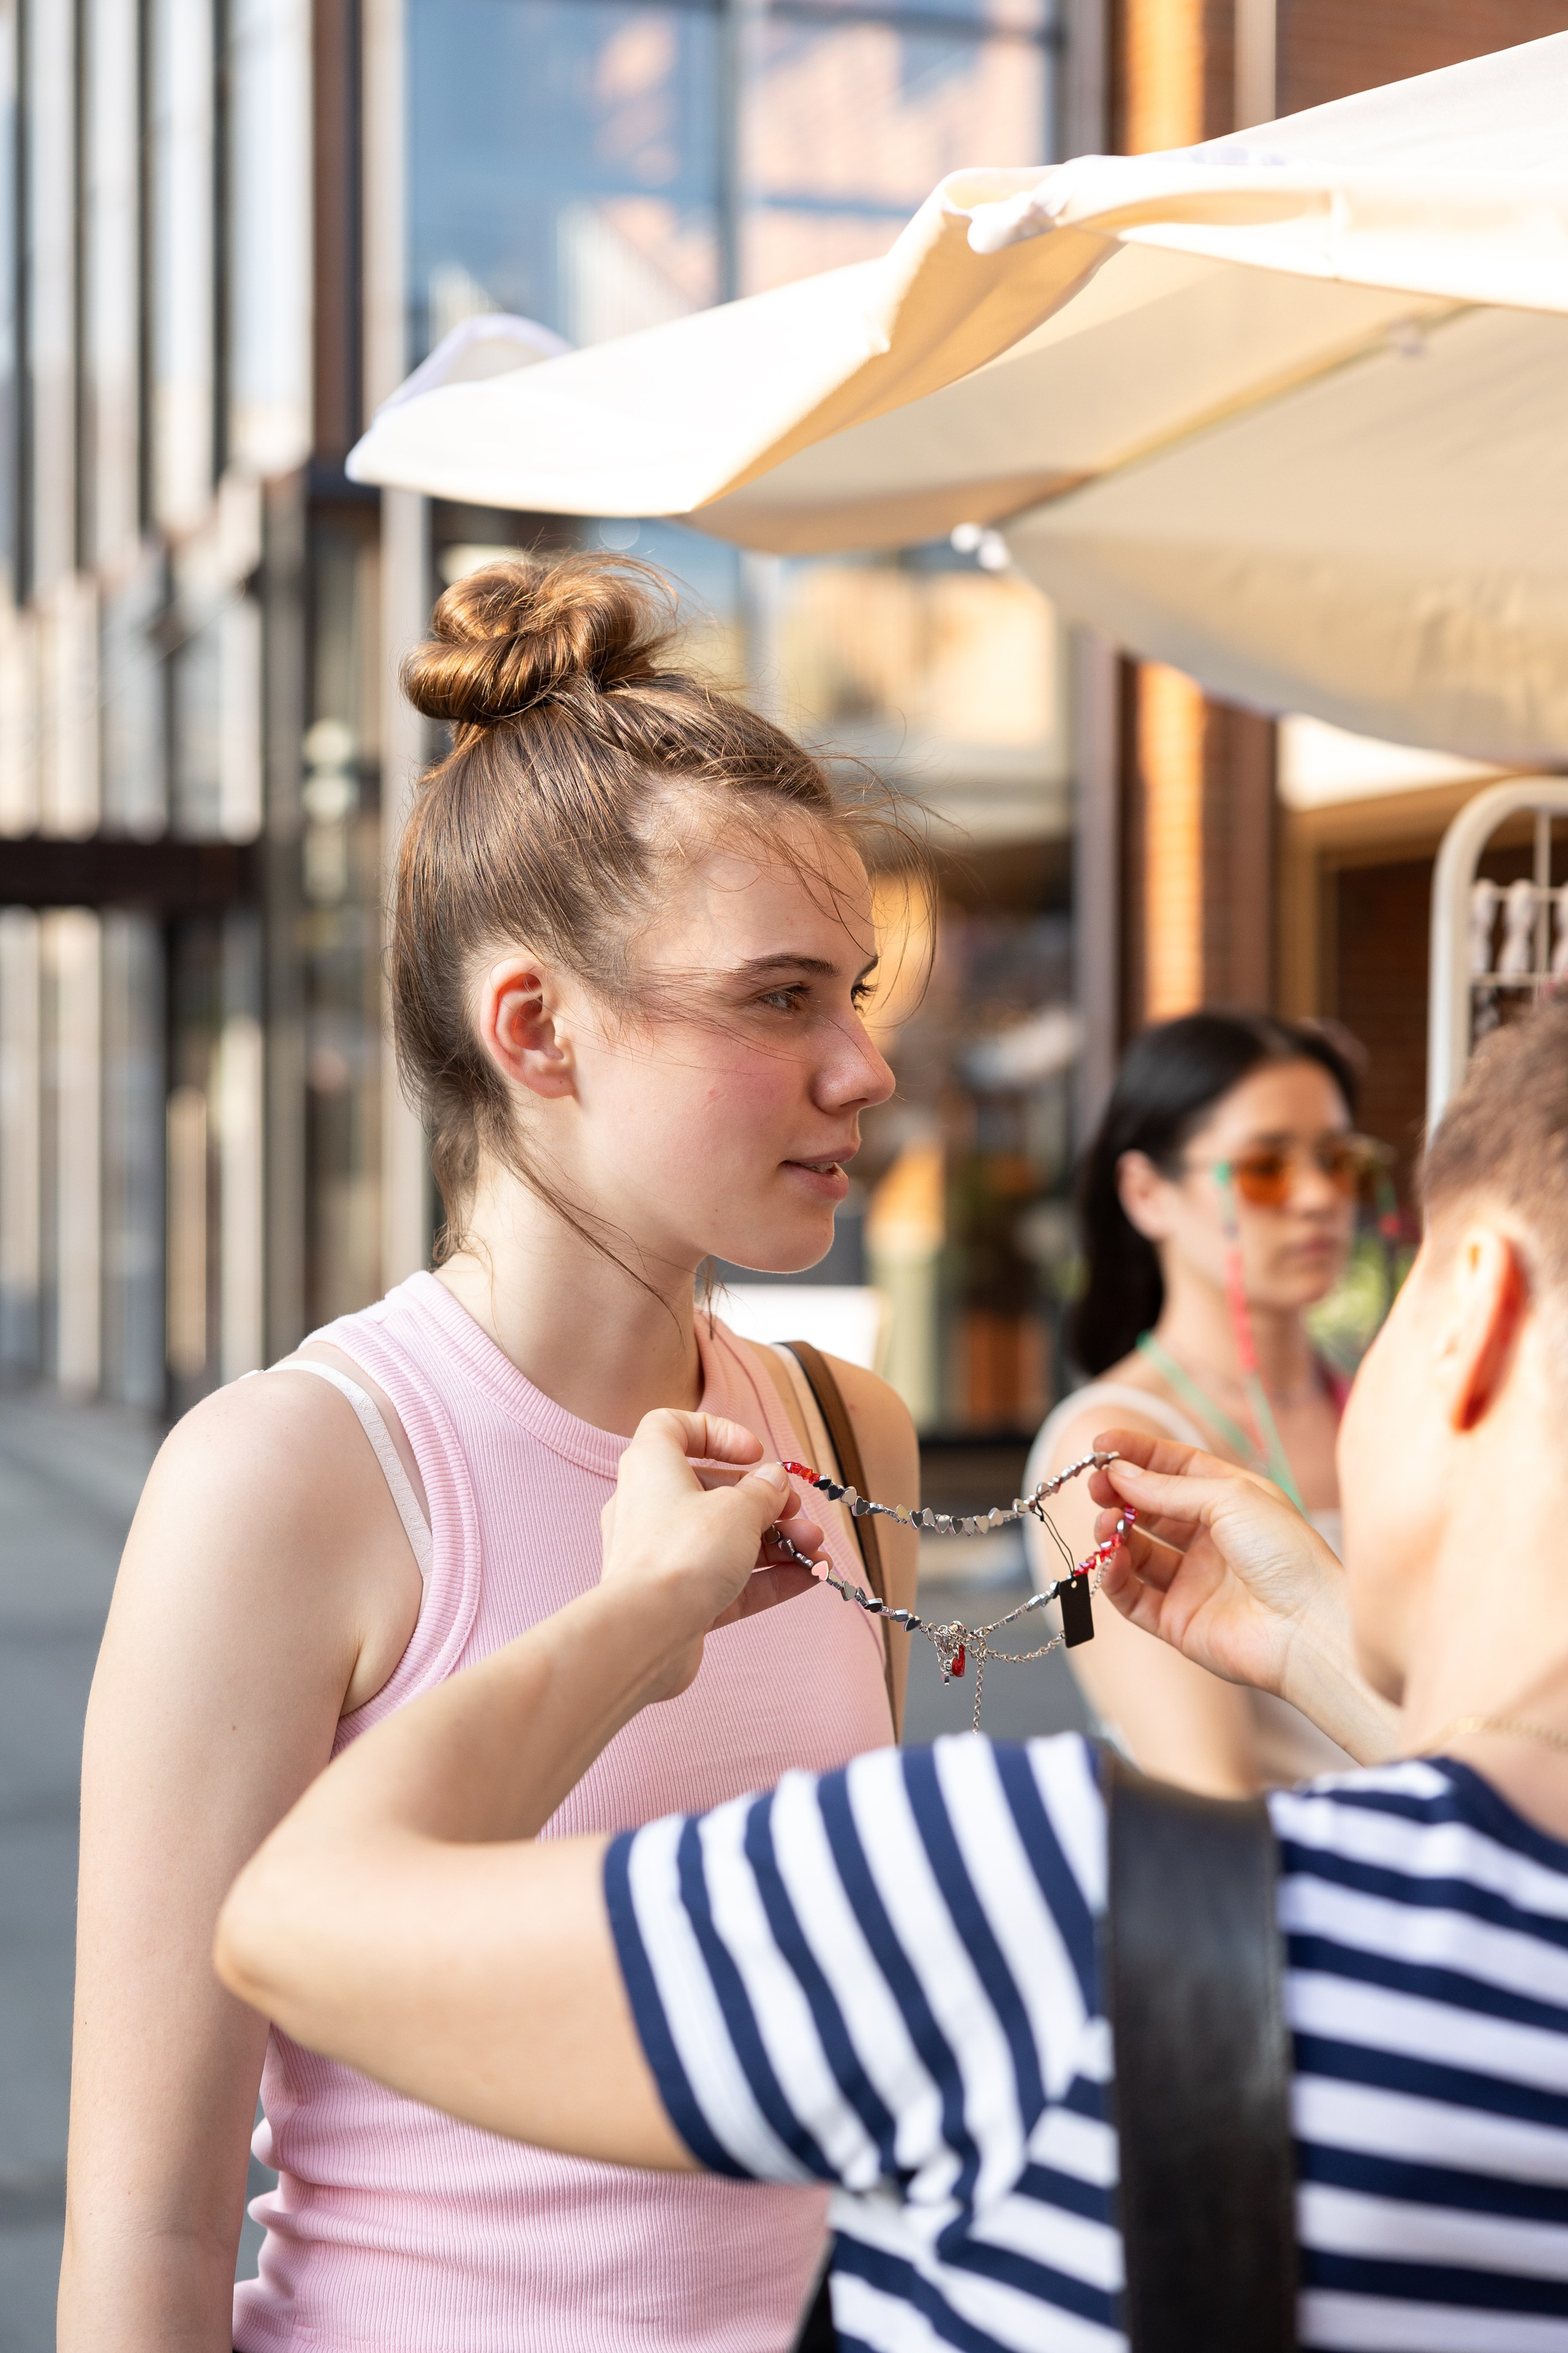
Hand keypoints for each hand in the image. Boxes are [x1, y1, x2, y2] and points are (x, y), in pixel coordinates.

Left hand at [599, 1410, 822, 1699]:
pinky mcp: (679, 1600)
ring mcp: (664, 1557)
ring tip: (817, 1550)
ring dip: (777, 1542)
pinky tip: (812, 1576)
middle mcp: (651, 1508)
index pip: (672, 1428)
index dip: (716, 1432)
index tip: (754, 1453)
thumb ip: (763, 1491)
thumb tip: (773, 1481)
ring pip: (727, 1540)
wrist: (647, 1633)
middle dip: (766, 1502)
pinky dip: (769, 1577)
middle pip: (713, 1492)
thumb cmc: (682, 1553)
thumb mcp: (738, 1508)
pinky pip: (730, 1580)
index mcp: (651, 1468)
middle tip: (797, 1512)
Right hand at [1087, 1428, 1345, 1704]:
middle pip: (1150, 1508)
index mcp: (1231, 1502)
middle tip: (1095, 1484)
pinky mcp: (1177, 1621)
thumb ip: (1170, 1487)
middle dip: (1119, 1492)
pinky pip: (1133, 1595)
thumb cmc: (1287, 1555)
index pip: (1174, 1469)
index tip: (1100, 1445)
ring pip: (1136, 1551)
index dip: (1137, 1454)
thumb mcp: (1231, 1498)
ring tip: (1106, 1523)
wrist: (1308, 1628)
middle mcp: (1210, 1541)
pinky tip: (1112, 1557)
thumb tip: (1120, 1473)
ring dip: (1114, 1532)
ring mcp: (1192, 1582)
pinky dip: (1114, 1575)